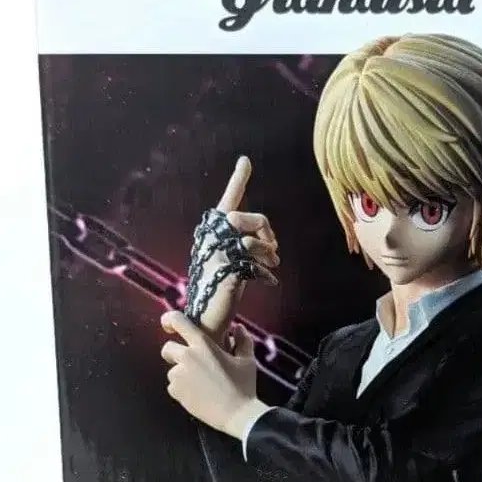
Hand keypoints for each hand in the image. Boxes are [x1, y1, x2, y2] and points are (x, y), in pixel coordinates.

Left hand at [161, 310, 270, 438]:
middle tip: (190, 363)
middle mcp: (187, 357)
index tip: (169, 325)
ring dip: (182, 374)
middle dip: (174, 353)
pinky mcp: (176, 391)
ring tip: (200, 384)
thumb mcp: (247, 360)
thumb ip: (242, 340)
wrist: (237, 414)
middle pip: (167, 348)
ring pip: (172, 370)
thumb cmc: (244, 385)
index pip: (177, 321)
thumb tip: (238, 328)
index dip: (169, 320)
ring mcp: (179, 375)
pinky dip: (182, 389)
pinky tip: (197, 394)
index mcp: (203, 344)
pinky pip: (173, 386)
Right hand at [191, 156, 279, 343]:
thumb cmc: (221, 292)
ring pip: (250, 238)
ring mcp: (216, 255)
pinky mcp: (225, 271)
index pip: (228, 201)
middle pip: (246, 217)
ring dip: (268, 252)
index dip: (238, 180)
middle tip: (274, 249)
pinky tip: (268, 282)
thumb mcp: (234, 263)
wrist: (207, 320)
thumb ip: (245, 247)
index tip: (245, 161)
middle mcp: (210, 239)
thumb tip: (268, 242)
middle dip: (265, 230)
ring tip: (272, 265)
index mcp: (212, 234)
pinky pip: (253, 260)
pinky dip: (265, 272)